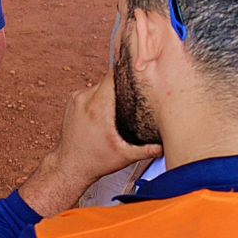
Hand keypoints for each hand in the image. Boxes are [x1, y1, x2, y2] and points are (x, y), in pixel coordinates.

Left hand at [19, 71, 160, 216]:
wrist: (69, 165)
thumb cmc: (95, 161)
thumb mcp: (125, 156)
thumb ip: (148, 149)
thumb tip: (168, 146)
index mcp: (98, 107)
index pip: (113, 75)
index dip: (128, 72)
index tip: (140, 74)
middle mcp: (84, 98)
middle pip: (109, 80)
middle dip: (122, 86)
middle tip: (135, 96)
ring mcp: (76, 98)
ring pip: (100, 85)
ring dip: (110, 92)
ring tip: (120, 106)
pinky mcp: (72, 100)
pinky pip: (91, 90)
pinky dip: (100, 96)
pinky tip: (106, 110)